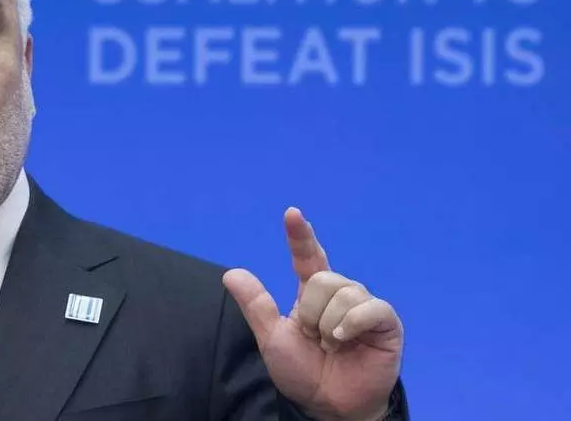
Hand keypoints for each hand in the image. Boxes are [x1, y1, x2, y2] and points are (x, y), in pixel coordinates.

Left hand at [223, 207, 402, 420]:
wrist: (328, 406)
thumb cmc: (302, 373)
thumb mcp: (272, 338)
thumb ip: (256, 305)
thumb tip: (230, 273)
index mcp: (312, 293)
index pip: (308, 257)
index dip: (300, 236)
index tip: (291, 213)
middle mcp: (340, 293)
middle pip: (322, 278)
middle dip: (310, 312)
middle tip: (314, 339)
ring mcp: (364, 306)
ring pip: (343, 292)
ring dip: (329, 325)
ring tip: (332, 346)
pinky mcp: (385, 322)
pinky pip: (369, 307)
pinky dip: (351, 324)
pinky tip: (344, 341)